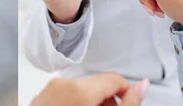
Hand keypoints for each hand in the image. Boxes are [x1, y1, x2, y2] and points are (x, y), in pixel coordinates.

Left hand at [30, 74, 148, 105]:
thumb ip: (128, 105)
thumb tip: (142, 86)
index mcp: (79, 89)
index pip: (114, 79)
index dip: (126, 95)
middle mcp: (61, 84)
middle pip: (97, 86)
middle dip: (109, 104)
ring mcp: (48, 91)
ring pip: (81, 92)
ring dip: (93, 105)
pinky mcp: (40, 99)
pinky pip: (65, 96)